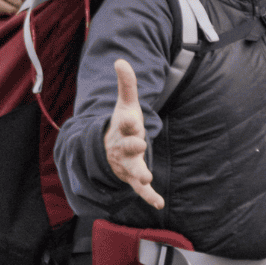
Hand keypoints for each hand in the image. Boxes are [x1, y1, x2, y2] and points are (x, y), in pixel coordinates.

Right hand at [105, 59, 163, 208]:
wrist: (106, 149)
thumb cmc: (122, 124)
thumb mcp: (126, 104)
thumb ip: (126, 84)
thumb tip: (120, 60)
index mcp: (123, 128)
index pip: (124, 123)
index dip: (128, 121)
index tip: (131, 118)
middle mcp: (123, 147)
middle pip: (127, 147)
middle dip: (132, 146)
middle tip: (139, 144)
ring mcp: (127, 163)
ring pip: (131, 170)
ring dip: (138, 174)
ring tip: (146, 179)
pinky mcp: (133, 177)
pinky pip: (140, 189)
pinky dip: (148, 196)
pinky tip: (159, 204)